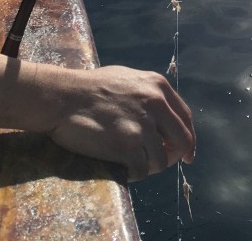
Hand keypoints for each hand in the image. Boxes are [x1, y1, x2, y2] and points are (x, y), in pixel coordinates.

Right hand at [48, 65, 195, 180]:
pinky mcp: (127, 146)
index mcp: (157, 86)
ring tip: (134, 162)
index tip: (185, 151)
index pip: (185, 117)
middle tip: (163, 162)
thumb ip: (148, 94)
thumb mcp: (127, 79)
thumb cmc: (90, 87)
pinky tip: (123, 167)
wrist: (64, 97)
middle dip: (176, 155)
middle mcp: (155, 104)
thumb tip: (163, 114)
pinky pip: (142, 170)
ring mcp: (142, 126)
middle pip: (181, 141)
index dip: (187, 137)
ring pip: (161, 160)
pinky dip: (134, 173)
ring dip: (150, 166)